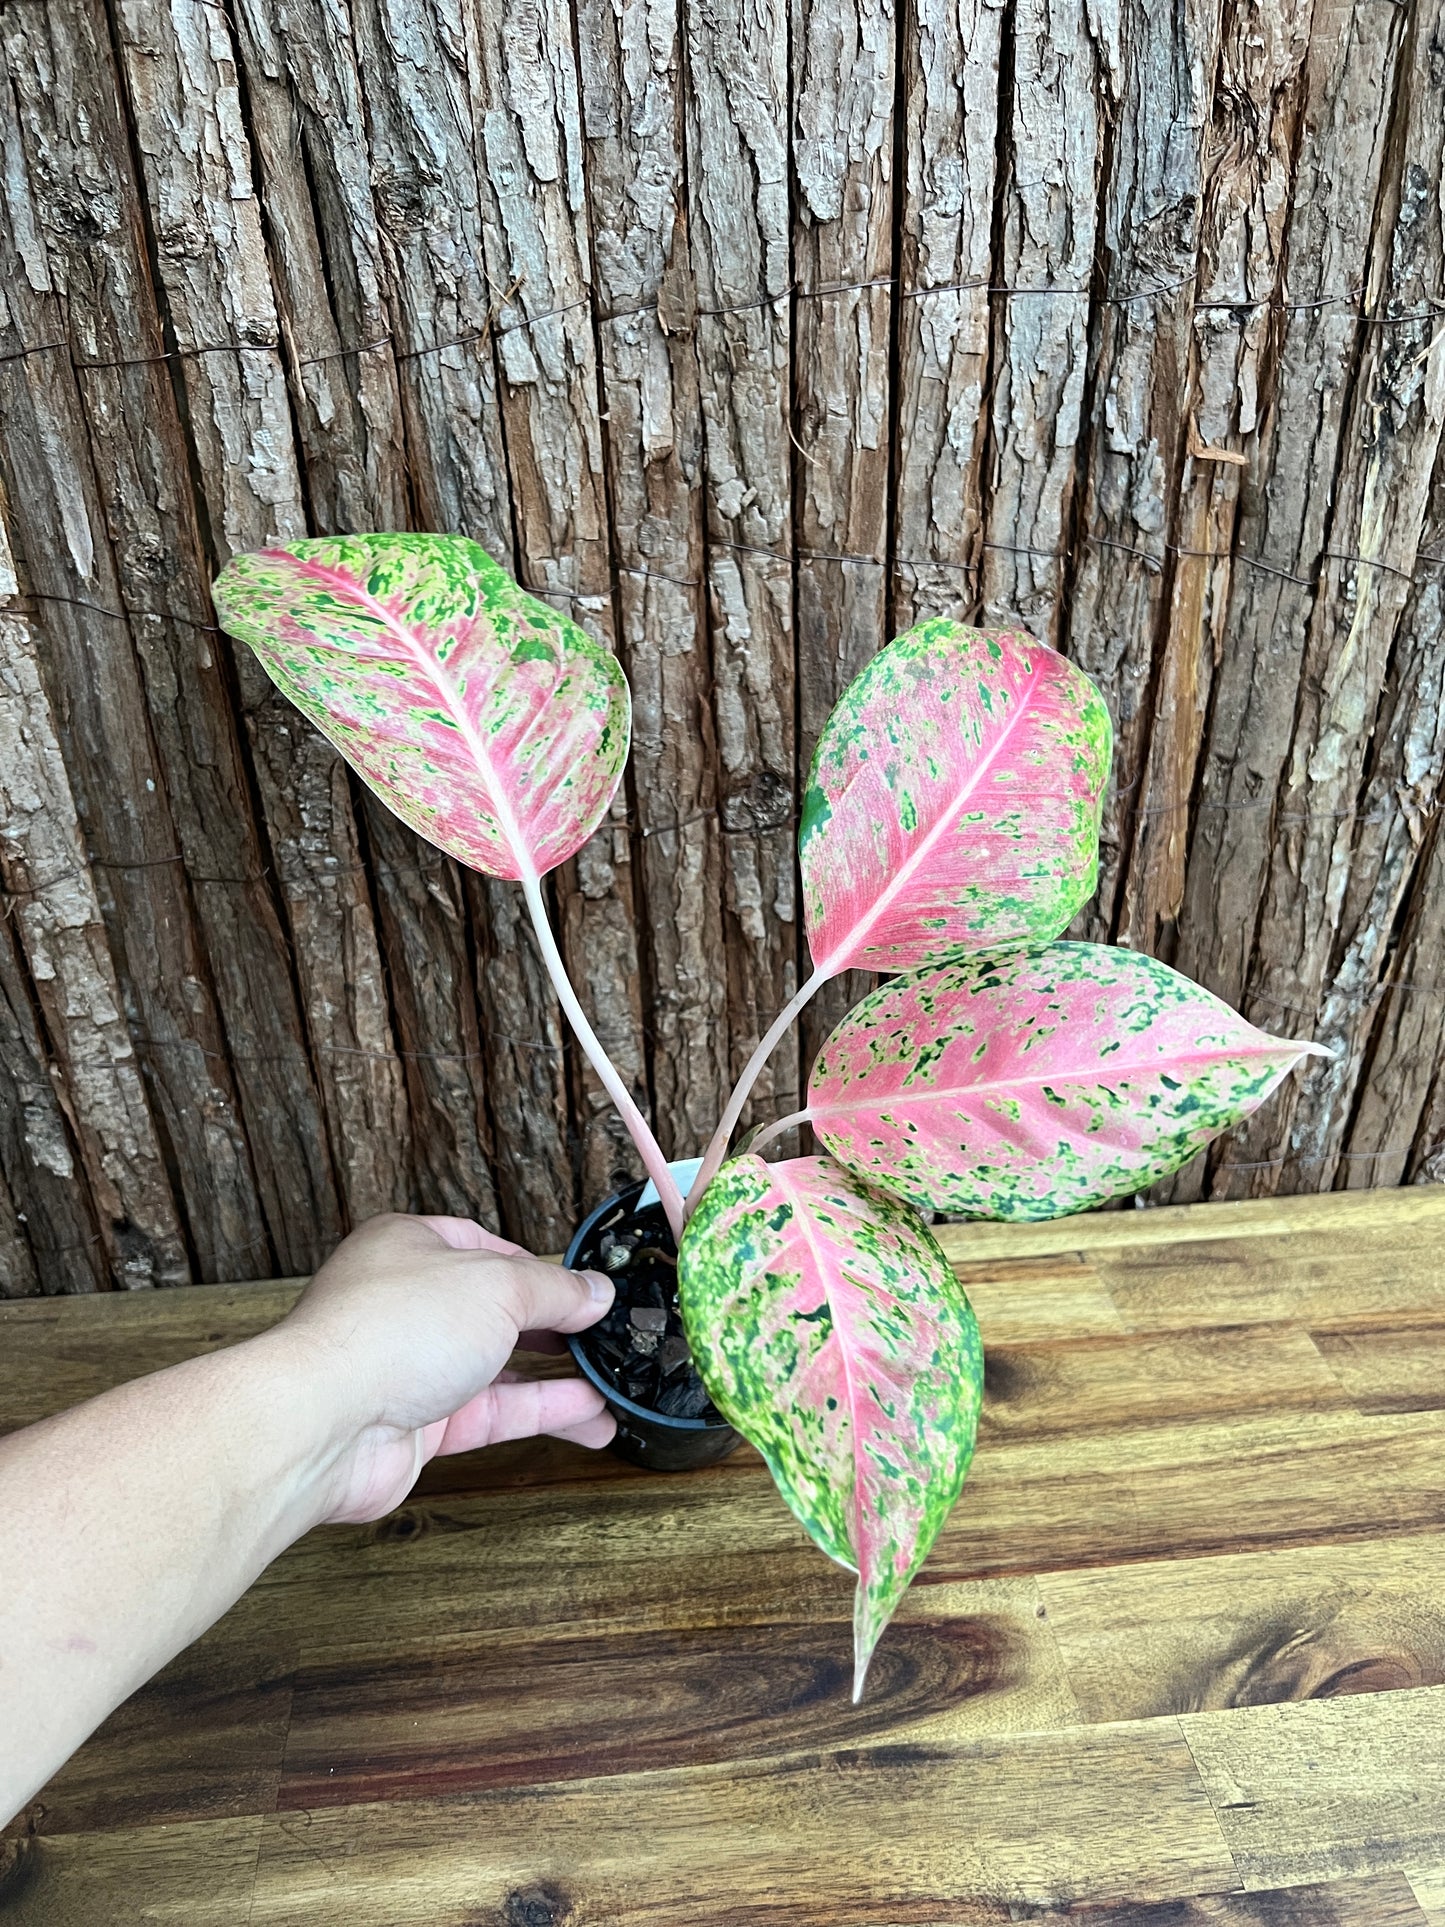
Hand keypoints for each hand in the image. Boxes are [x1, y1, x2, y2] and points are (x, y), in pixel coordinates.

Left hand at [275, 1213, 616, 1523]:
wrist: (325, 1424)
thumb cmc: (388, 1332)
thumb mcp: (496, 1286)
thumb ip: (554, 1291)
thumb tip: (595, 1292)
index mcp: (411, 1247)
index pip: (486, 1248)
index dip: (538, 1268)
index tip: (586, 1288)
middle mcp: (408, 1304)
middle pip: (495, 1311)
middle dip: (553, 1327)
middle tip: (604, 1336)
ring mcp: (412, 1367)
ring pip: (499, 1368)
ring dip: (558, 1378)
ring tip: (613, 1384)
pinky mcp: (419, 1425)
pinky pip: (493, 1413)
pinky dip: (542, 1412)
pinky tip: (589, 1416)